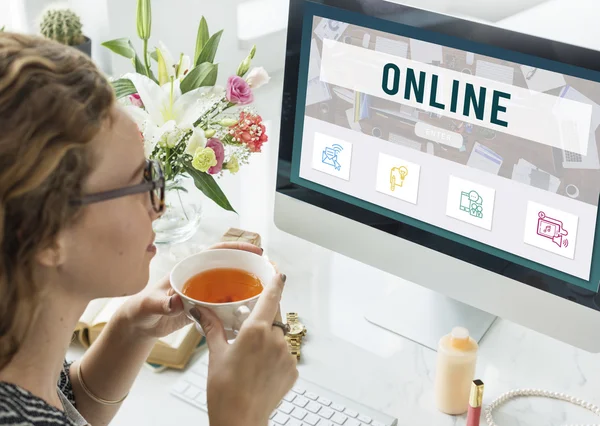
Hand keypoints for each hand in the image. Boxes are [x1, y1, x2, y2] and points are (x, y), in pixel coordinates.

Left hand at [119, 242, 263, 338]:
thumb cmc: (142, 310)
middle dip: (249, 265)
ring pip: (230, 285)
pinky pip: (226, 303)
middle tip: (269, 271)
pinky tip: (250, 310)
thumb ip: (162, 303)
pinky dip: (239, 305)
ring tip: (266, 290)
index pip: (216, 251)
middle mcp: (200, 277)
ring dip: (247, 286)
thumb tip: (176, 300)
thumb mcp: (150, 305)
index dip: (237, 248)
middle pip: (229, 266)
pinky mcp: (206, 308)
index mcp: (189, 268)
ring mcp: (204, 292)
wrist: (140, 326)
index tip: (255, 250)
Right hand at [191, 273, 297, 425]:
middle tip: (250, 327)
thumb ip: (212, 327)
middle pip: (275, 316)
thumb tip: (200, 310)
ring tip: (251, 357)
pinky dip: (274, 356)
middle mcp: (275, 340)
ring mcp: (287, 355)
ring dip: (269, 339)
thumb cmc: (225, 391)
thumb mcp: (216, 354)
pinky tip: (259, 369)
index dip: (276, 282)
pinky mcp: (292, 370)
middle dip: (265, 316)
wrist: (240, 420)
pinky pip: (285, 354)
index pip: (271, 297)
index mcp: (256, 331)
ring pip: (280, 336)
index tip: (278, 273)